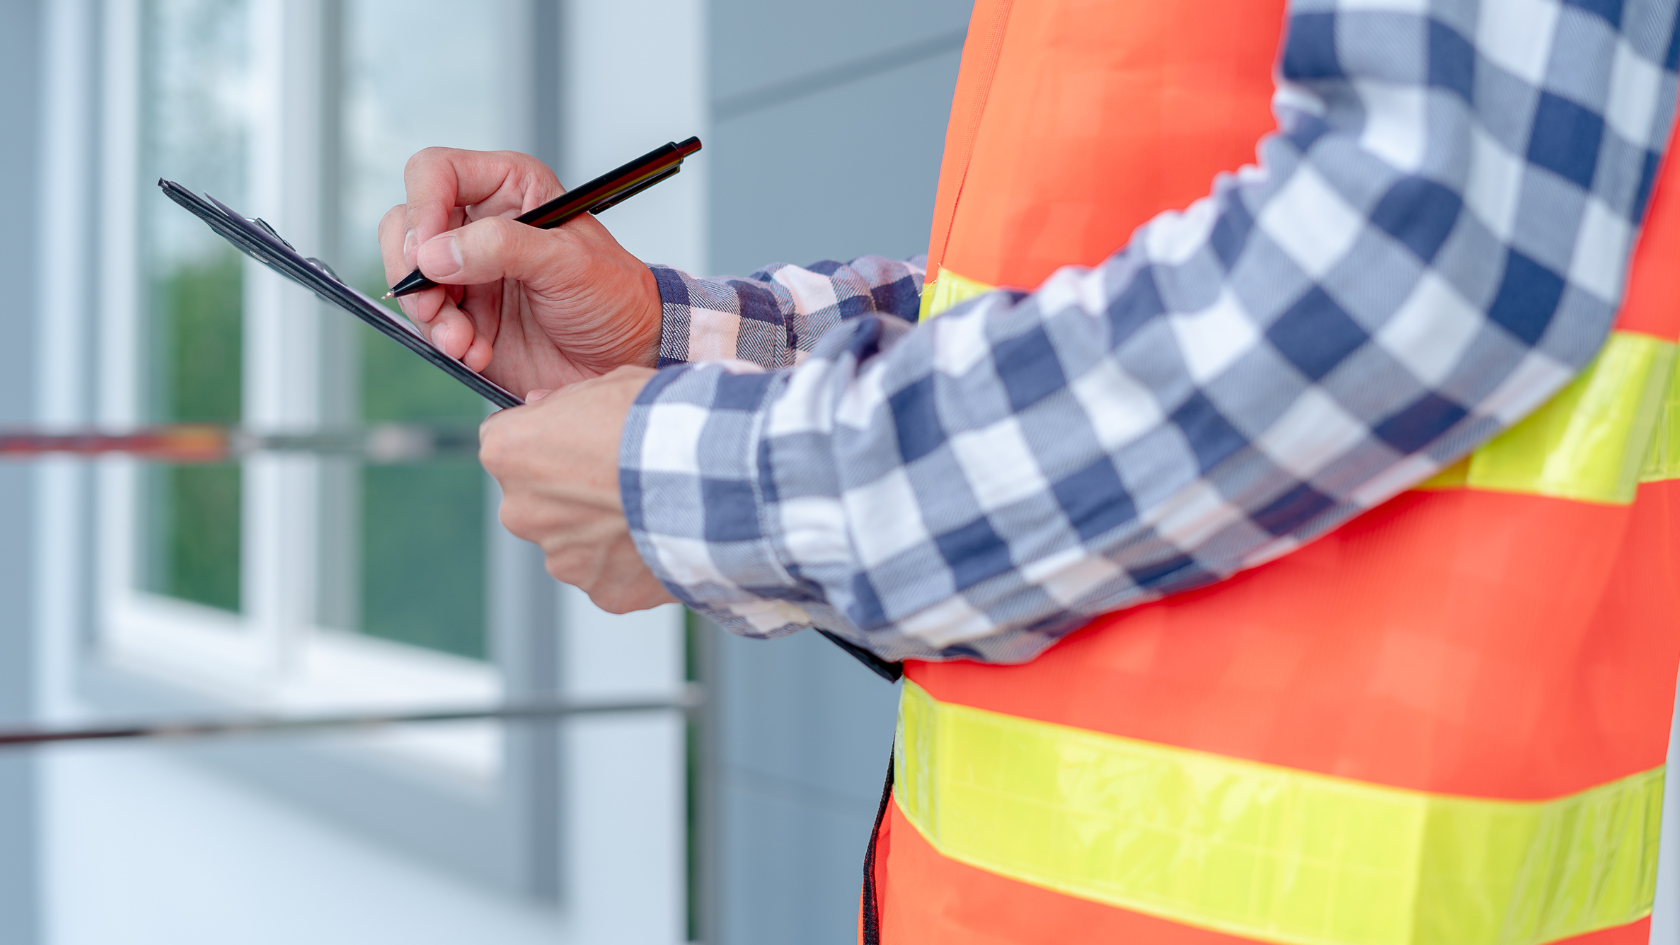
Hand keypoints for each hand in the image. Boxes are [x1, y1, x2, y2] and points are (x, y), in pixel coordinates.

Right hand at [378, 148, 662, 395]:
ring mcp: (470, 270)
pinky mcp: (466, 314)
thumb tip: (435, 253)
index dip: (423, 208)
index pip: (436, 173)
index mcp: (510, 189)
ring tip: (464, 341)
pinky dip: (444, 340)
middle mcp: (482, 224)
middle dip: (413, 270)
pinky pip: (428, 321)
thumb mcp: (569, 263)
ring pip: (410, 278)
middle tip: (434, 305)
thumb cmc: (615, 297)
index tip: (428, 255)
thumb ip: (502, 248)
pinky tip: (477, 353)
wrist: (628, 356)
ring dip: (429, 315)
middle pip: (408, 226)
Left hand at [479, 366, 675, 612]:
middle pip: (535, 500)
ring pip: (572, 541)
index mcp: (510, 453)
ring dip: (599, 529)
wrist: (714, 478)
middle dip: (567, 491)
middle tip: (617, 476)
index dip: (542, 440)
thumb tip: (542, 407)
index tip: (572, 440)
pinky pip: (609, 574)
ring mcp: (561, 558)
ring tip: (648, 507)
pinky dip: (629, 561)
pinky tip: (659, 535)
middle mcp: (521, 511)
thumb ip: (565, 401)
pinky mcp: (601, 591)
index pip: (503, 444)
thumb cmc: (661, 424)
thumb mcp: (609, 384)